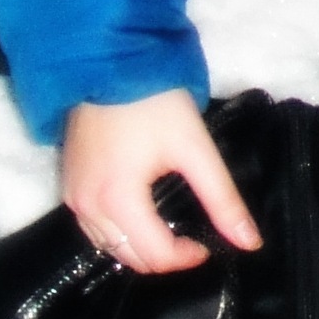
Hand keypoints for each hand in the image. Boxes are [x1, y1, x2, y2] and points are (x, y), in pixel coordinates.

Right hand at [62, 88, 262, 273]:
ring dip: (139, 247)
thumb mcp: (194, 147)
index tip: (208, 243)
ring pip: (108, 246)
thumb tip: (250, 242)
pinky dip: (117, 232)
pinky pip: (92, 227)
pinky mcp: (68, 183)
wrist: (111, 60)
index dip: (188, 257)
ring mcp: (73, 196)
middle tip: (191, 237)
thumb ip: (222, 198)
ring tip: (168, 228)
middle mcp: (88, 206)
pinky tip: (139, 215)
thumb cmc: (154, 102)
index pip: (157, 255)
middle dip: (164, 255)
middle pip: (130, 257)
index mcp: (118, 200)